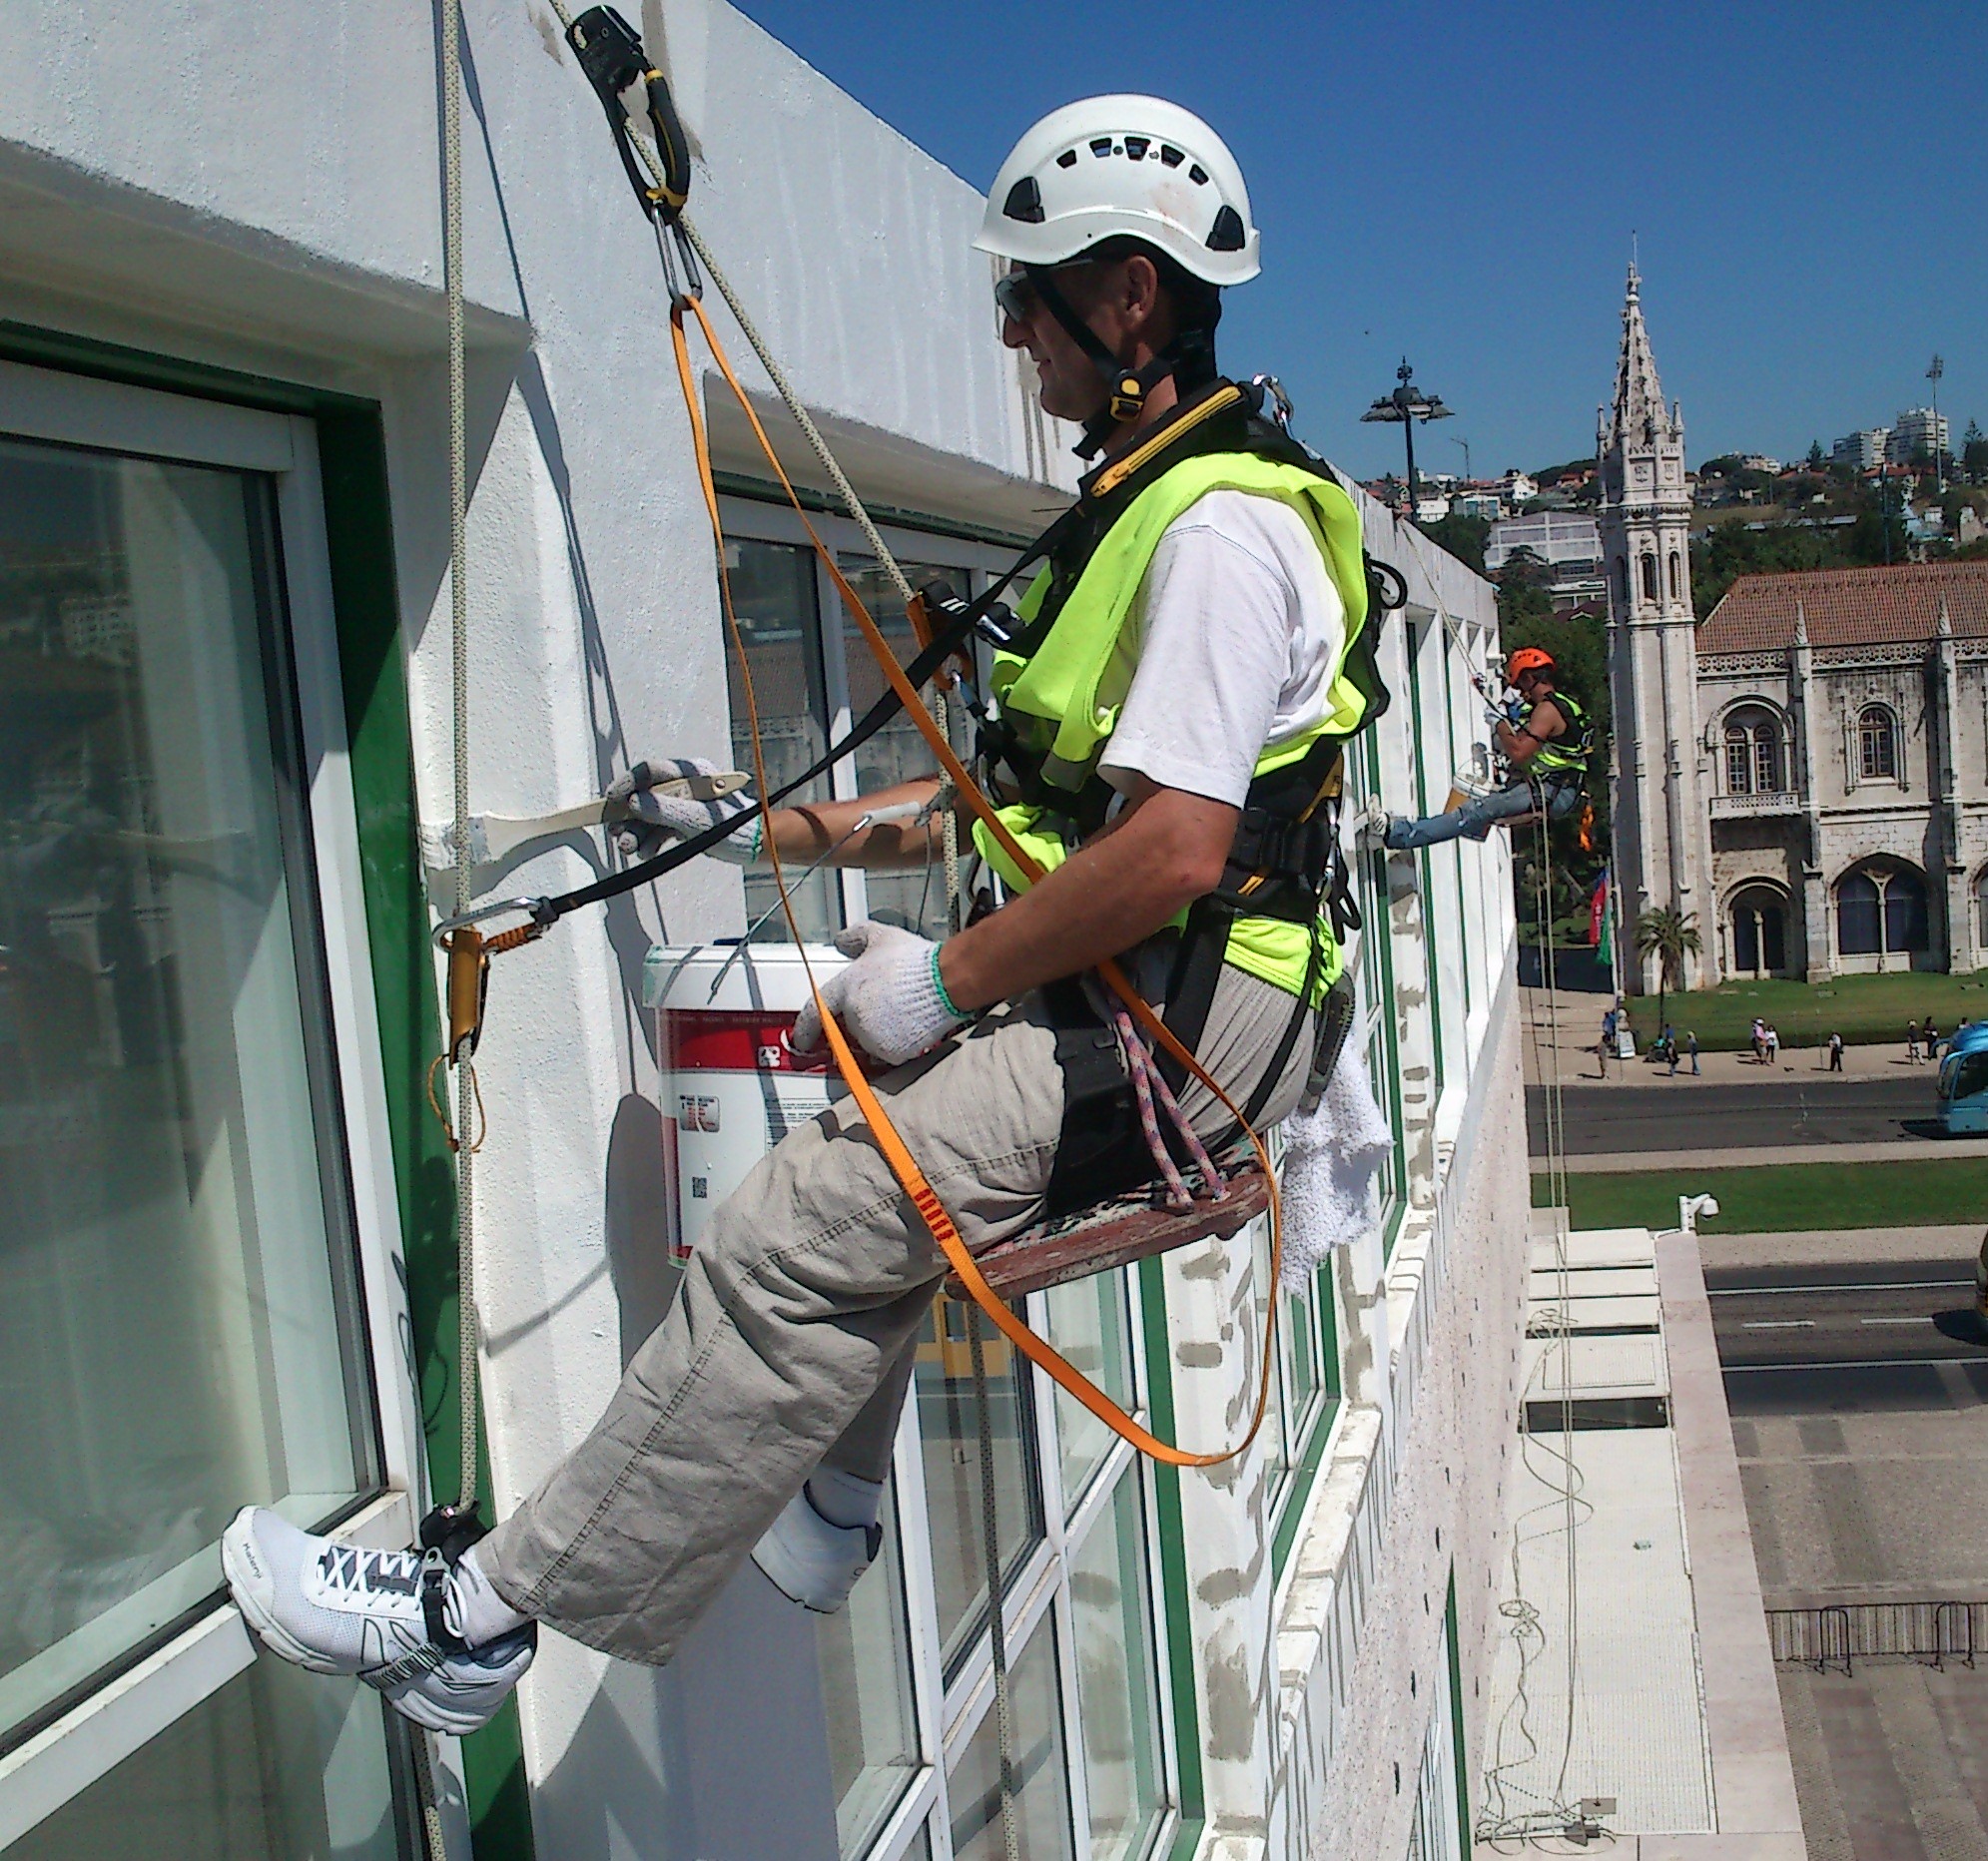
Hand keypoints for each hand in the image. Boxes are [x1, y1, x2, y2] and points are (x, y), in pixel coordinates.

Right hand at [607, 756, 758, 862]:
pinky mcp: (683, 824)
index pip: (651, 772)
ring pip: (649, 816)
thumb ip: (665, 810)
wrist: (756, 845)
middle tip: (617, 832)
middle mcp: (684, 788)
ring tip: (629, 848)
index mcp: (691, 775)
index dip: (628, 784)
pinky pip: (659, 830)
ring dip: (636, 832)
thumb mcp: (697, 819)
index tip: (613, 799)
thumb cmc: (737, 826)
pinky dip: (650, 842)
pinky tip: (646, 853)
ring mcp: (683, 806)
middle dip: (628, 816)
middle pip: (645, 797)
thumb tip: (633, 803)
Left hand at [790, 922, 972, 1066]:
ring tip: (902, 1011)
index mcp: (846, 988)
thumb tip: (841, 940)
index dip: (805, 1029)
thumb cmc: (916, 961)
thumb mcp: (881, 937)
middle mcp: (854, 1015)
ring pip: (869, 1042)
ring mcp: (872, 1036)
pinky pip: (888, 1053)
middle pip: (849, 1027)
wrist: (945, 982)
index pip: (815, 1012)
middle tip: (886, 1006)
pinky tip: (911, 1024)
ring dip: (880, 1033)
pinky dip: (897, 1044)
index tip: (801, 1041)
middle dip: (862, 1021)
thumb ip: (856, 937)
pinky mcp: (891, 1052)